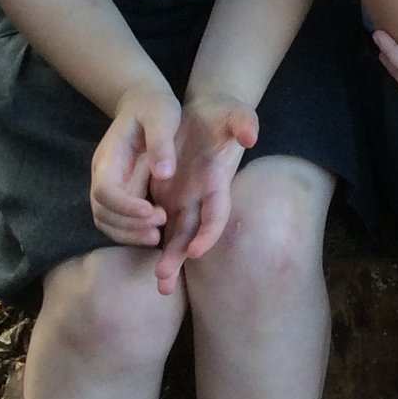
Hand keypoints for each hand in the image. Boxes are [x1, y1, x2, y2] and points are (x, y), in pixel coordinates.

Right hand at [89, 82, 181, 247]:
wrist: (145, 104)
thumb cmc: (153, 107)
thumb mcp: (162, 115)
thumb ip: (161, 141)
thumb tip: (164, 173)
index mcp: (109, 157)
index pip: (105, 191)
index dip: (125, 207)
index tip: (152, 212)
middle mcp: (104, 176)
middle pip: (102, 213)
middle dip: (128, 226)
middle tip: (159, 229)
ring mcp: (112, 186)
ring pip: (108, 222)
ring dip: (129, 234)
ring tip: (158, 237)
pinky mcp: (123, 193)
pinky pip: (120, 222)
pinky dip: (133, 232)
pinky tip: (158, 232)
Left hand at [148, 93, 259, 294]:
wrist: (207, 113)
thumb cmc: (222, 114)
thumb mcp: (233, 112)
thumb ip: (242, 121)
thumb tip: (250, 135)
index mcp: (218, 181)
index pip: (217, 213)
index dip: (209, 233)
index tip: (197, 251)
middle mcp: (202, 197)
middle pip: (193, 233)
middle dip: (180, 257)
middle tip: (164, 280)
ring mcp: (185, 199)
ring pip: (177, 236)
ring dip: (170, 260)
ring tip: (160, 286)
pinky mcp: (168, 197)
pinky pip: (160, 226)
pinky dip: (155, 245)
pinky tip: (147, 267)